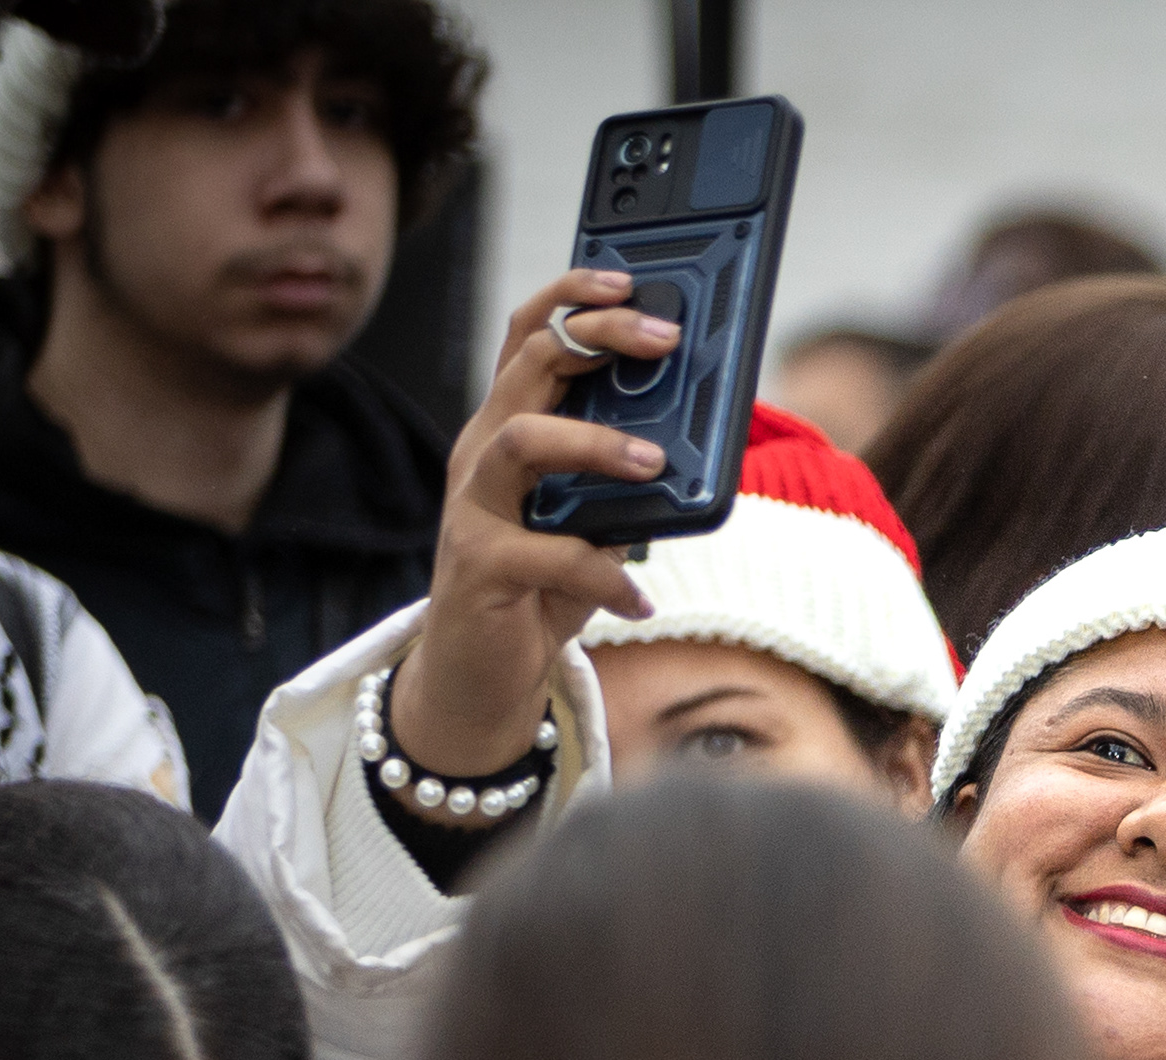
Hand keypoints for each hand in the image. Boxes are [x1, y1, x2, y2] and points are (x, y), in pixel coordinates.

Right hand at [390, 270, 680, 776]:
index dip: (573, 295)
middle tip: (666, 341)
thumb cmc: (542, 585)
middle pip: (529, 361)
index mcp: (508, 426)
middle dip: (599, 338)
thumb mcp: (591, 519)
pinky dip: (604, 576)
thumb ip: (625, 479)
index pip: (529, 334)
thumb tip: (692, 441)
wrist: (479, 674)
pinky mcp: (478, 566)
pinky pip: (548, 555)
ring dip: (595, 442)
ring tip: (654, 463)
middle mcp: (481, 452)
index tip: (629, 279)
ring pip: (521, 440)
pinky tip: (639, 599)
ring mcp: (473, 506)